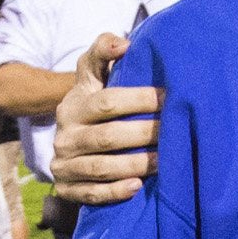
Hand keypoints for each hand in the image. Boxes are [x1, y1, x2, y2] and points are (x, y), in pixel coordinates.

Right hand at [50, 34, 159, 206]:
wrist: (72, 141)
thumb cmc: (95, 103)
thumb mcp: (93, 75)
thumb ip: (103, 51)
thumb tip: (123, 44)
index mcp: (72, 105)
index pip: (106, 102)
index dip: (139, 99)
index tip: (169, 97)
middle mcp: (64, 135)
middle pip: (107, 137)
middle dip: (143, 134)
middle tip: (174, 132)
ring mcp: (63, 164)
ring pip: (101, 167)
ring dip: (135, 165)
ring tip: (165, 161)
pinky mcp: (65, 189)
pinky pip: (90, 194)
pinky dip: (114, 192)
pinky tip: (137, 187)